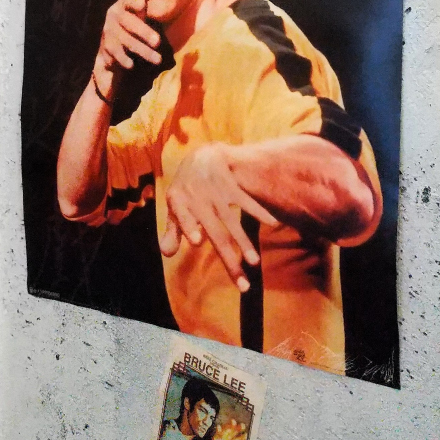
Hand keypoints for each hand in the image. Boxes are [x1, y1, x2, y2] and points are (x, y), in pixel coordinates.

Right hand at [94, 0, 160, 96]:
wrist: (111, 38)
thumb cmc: (131, 20)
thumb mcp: (137, 9)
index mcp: (122, 4)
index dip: (134, 0)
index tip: (143, 4)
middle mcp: (114, 16)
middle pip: (129, 23)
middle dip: (143, 32)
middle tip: (158, 42)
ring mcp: (109, 31)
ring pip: (126, 41)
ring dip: (142, 51)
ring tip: (158, 59)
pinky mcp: (107, 46)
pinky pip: (116, 53)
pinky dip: (123, 59)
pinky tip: (132, 65)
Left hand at [159, 143, 277, 291]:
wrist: (202, 155)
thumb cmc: (187, 188)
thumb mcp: (174, 205)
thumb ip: (172, 230)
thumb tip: (167, 254)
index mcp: (181, 204)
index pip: (183, 216)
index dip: (188, 226)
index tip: (195, 241)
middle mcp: (199, 199)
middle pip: (216, 234)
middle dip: (228, 259)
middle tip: (241, 284)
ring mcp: (217, 194)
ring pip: (233, 222)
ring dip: (244, 241)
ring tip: (254, 262)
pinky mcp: (232, 187)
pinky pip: (247, 201)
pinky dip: (259, 211)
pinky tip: (272, 224)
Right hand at [194, 418, 247, 439]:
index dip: (241, 438)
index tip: (247, 435)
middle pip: (231, 435)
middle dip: (236, 430)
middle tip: (242, 425)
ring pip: (224, 433)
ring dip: (228, 427)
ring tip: (233, 421)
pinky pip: (213, 436)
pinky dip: (216, 432)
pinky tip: (219, 427)